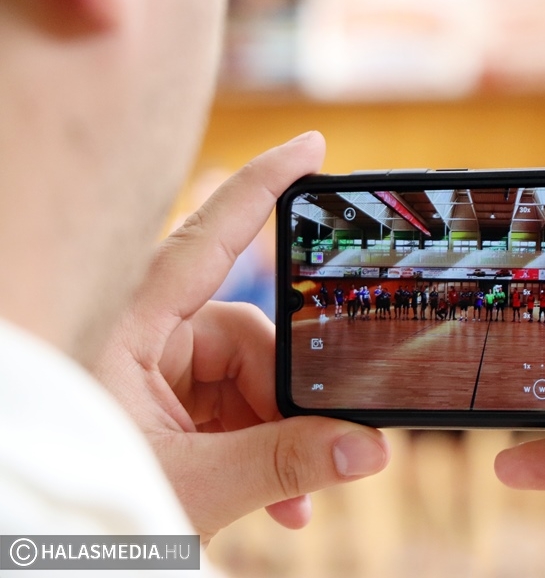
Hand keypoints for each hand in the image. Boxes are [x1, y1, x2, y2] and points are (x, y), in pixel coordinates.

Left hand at [93, 132, 389, 542]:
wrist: (27, 543)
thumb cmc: (78, 502)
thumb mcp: (191, 485)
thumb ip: (282, 463)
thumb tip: (368, 448)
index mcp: (123, 325)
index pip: (206, 237)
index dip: (264, 185)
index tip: (314, 148)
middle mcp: (139, 334)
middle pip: (248, 337)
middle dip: (288, 399)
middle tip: (319, 448)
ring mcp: (152, 370)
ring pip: (246, 380)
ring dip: (277, 436)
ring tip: (291, 494)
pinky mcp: (163, 403)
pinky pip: (230, 408)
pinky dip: (257, 447)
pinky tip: (276, 496)